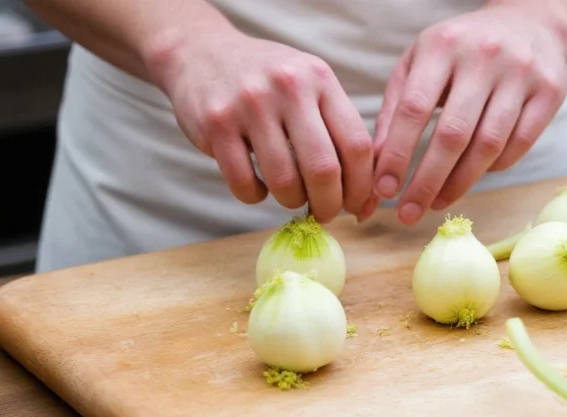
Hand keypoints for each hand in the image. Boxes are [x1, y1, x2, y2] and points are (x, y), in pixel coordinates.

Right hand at [150, 29, 376, 222]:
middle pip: (324, 169)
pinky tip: (259, 186)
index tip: (356, 205)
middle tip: (325, 214)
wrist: (201, 52)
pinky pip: (245, 183)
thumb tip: (366, 200)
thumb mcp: (310, 86)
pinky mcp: (216, 124)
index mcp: (320, 79)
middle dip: (329, 204)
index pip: (357, 145)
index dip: (361, 186)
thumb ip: (338, 131)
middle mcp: (288, 87)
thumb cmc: (269, 82)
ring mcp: (249, 104)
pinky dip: (256, 196)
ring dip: (292, 201)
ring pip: (284, 181)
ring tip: (291, 196)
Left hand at [372, 3, 566, 224]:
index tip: (383, 190)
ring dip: (459, 183)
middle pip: (453, 134)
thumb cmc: (460, 51)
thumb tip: (379, 164)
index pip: (414, 109)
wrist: (530, 22)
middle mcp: (483, 56)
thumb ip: (396, 109)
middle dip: (427, 181)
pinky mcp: (550, 91)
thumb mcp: (420, 63)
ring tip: (437, 203)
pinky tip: (473, 176)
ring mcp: (521, 73)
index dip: (397, 154)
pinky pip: (519, 144)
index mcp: (442, 46)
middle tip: (408, 214)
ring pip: (489, 144)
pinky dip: (494, 167)